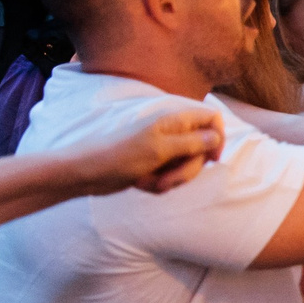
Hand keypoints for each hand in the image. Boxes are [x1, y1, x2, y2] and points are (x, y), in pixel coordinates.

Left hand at [81, 108, 224, 194]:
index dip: (217, 138)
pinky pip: (171, 176)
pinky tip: (142, 183)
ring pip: (187, 166)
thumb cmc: (119, 156)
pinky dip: (160, 183)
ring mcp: (163, 149)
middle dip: (188, 169)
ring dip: (172, 179)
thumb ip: (193, 142)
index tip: (211, 158)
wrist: (86, 174)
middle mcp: (171, 132)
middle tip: (168, 178)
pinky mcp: (155, 165)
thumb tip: (217, 136)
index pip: (211, 119)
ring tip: (150, 182)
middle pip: (202, 149)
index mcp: (173, 120)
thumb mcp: (159, 150)